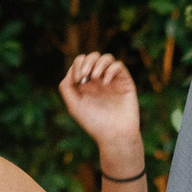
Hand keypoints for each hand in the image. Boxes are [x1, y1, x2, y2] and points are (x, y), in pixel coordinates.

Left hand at [57, 52, 142, 166]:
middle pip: (93, 57)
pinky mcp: (125, 82)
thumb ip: (66, 87)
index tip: (78, 79)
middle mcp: (99, 80)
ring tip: (95, 77)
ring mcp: (113, 80)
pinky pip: (119, 66)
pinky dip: (111, 70)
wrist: (115, 134)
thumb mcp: (74, 105)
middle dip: (87, 62)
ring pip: (107, 58)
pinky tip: (106, 83)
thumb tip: (70, 71)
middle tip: (85, 76)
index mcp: (86, 84)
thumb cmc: (94, 123)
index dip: (77, 65)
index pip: (81, 63)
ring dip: (99, 63)